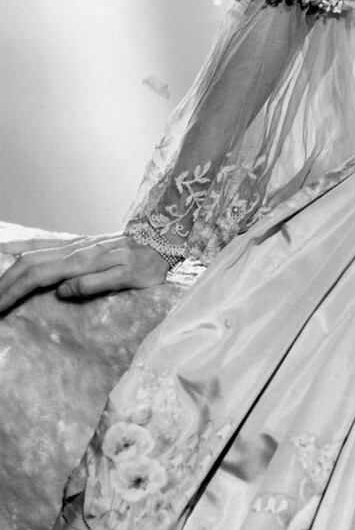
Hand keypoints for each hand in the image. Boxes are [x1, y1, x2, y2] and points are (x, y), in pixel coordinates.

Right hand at [0, 233, 169, 313]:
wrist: (164, 237)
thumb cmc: (150, 263)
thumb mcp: (129, 278)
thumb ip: (95, 284)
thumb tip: (60, 291)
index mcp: (82, 261)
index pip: (37, 276)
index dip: (13, 291)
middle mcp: (74, 250)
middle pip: (27, 264)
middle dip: (4, 283)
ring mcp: (75, 244)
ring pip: (31, 252)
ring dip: (8, 268)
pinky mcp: (78, 244)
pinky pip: (42, 244)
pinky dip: (21, 248)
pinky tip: (11, 251)